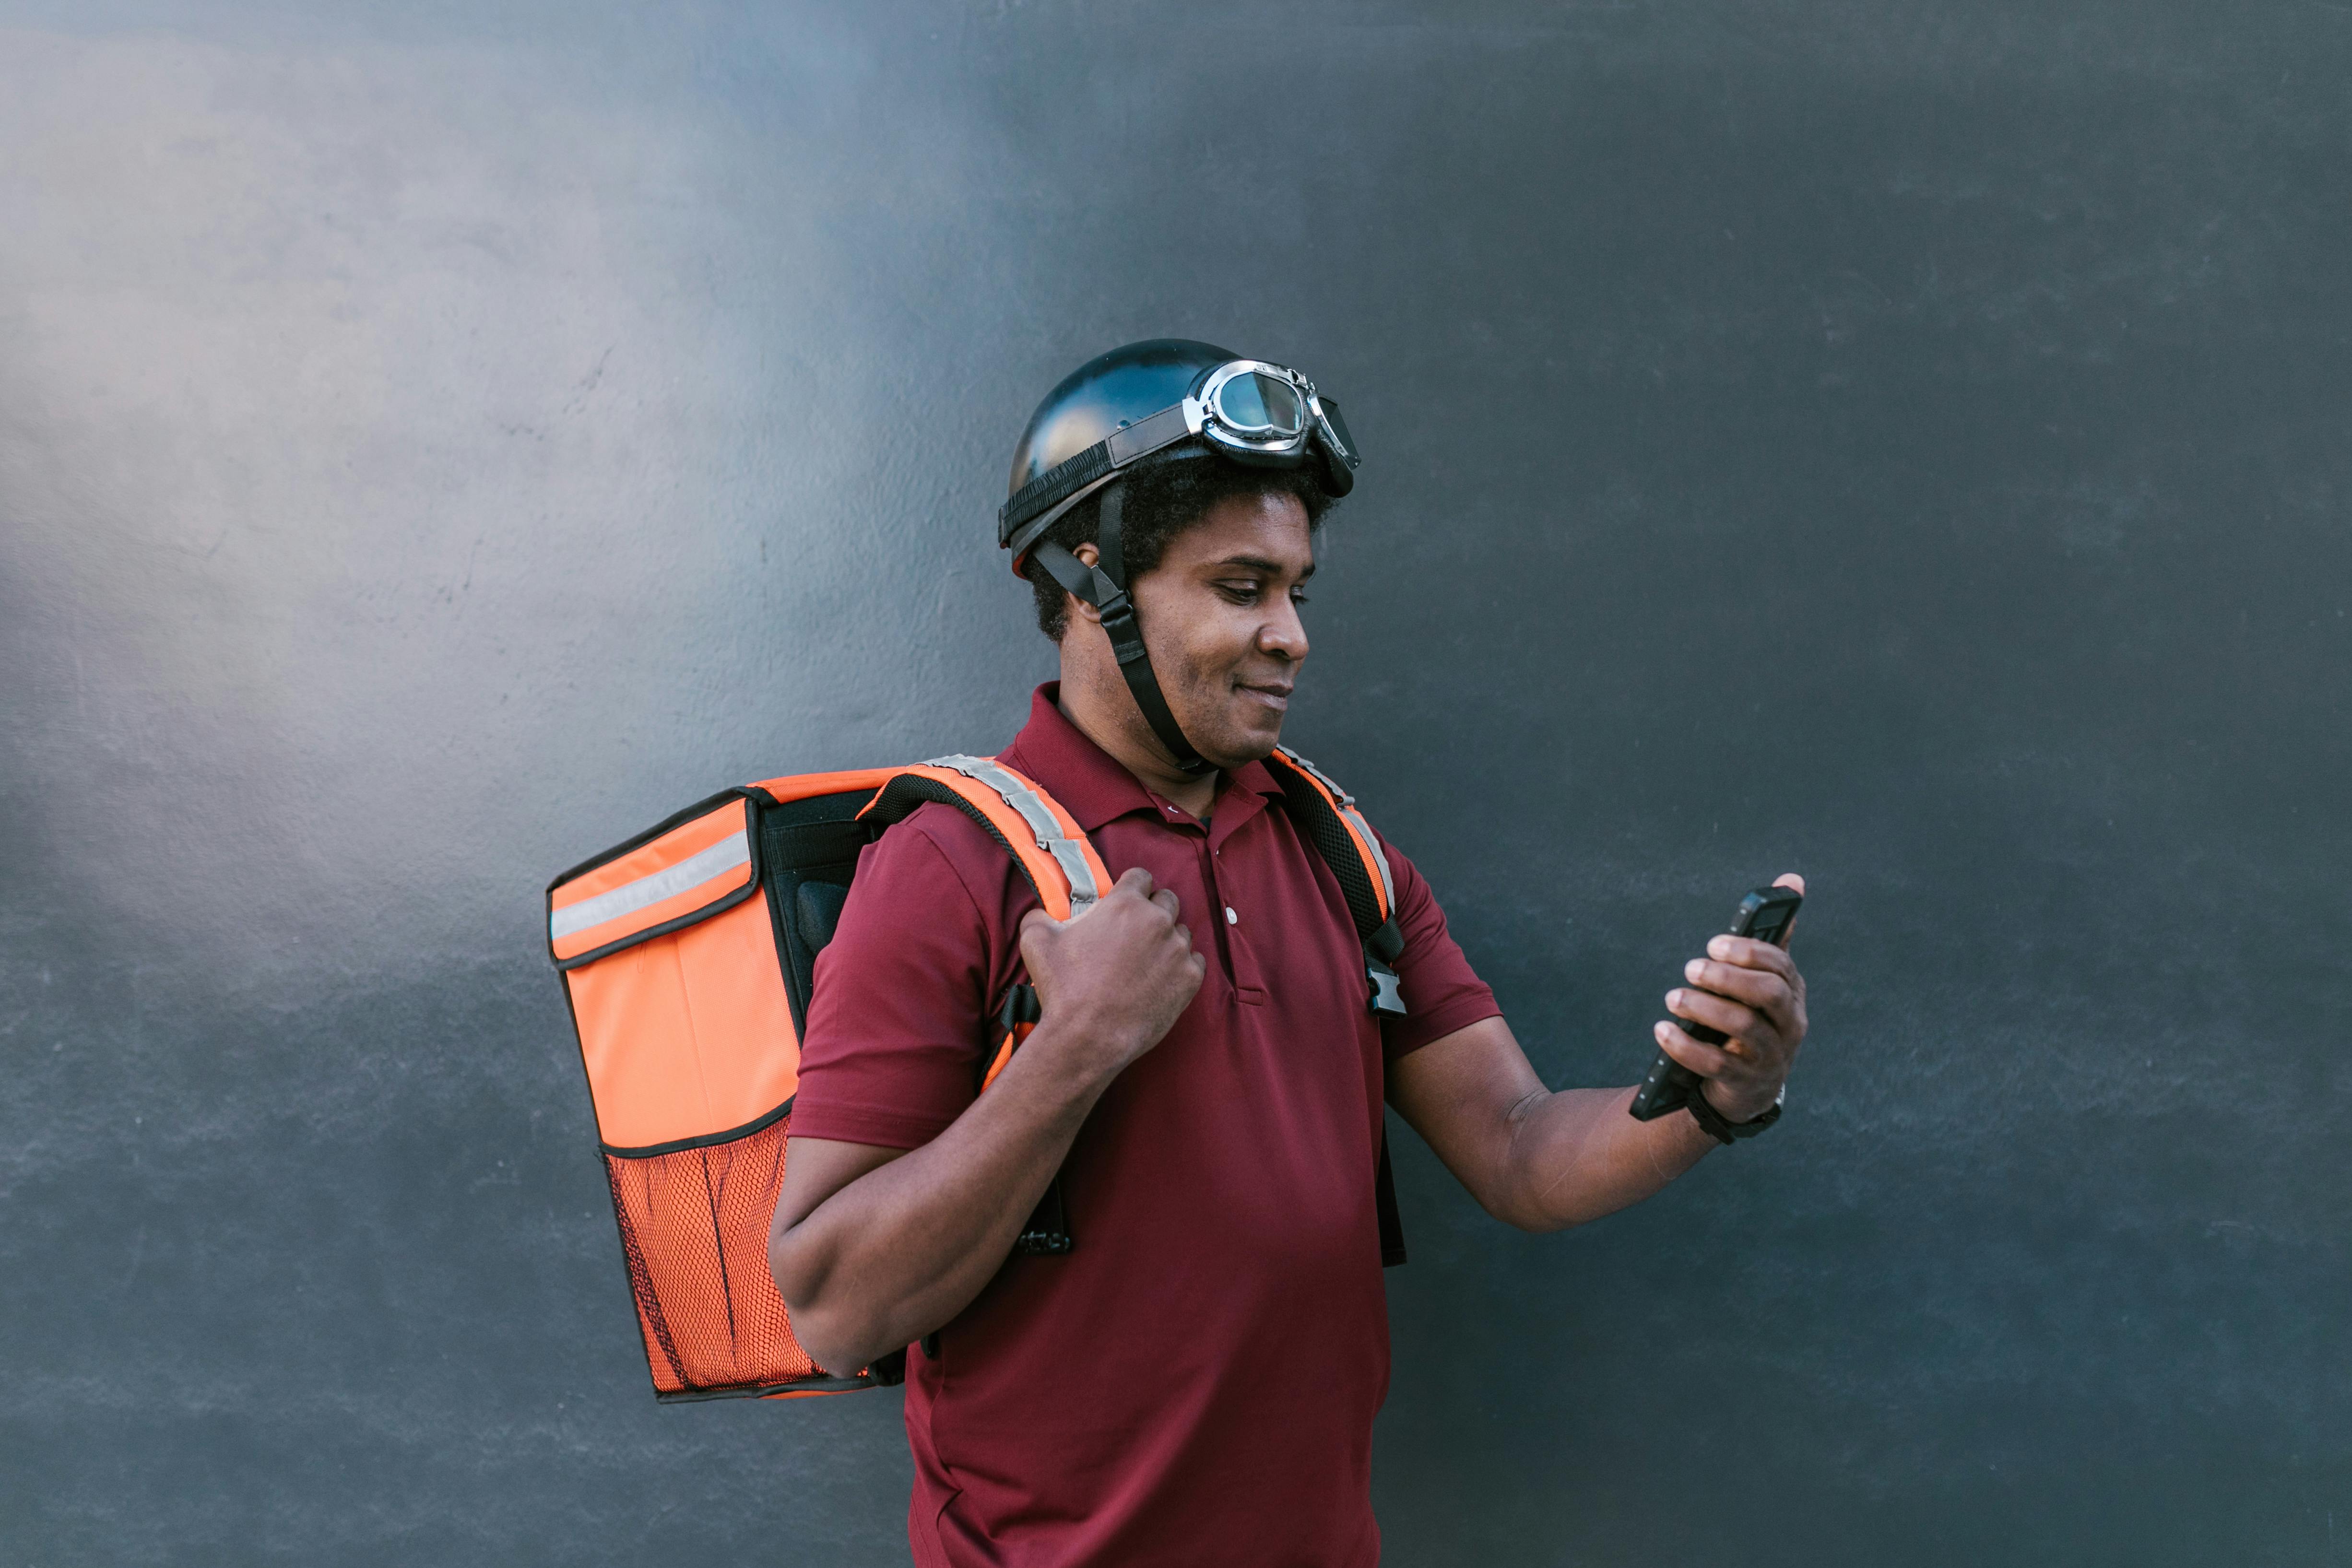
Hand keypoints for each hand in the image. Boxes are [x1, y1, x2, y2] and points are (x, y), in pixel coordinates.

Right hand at [1017, 867, 1205, 1085]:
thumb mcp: (1035, 940)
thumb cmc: (1062, 988)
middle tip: (1134, 933)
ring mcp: (1178, 950)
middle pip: (1166, 900)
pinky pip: (1195, 961)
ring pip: (1181, 932)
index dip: (1131, 888)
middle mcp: (1158, 921)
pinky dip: (1181, 967)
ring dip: (1167, 940)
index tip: (1124, 902)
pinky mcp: (1190, 979)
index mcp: (1125, 904)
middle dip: (1152, 910)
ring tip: (1145, 961)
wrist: (1086, 1037)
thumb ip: (1041, 914)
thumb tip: (1046, 912)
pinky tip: (1161, 978)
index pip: (1140, 876)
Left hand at [1656, 873, 1809, 1124]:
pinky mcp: (1745, 1082)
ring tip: (1672, 998)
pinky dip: (1685, 1047)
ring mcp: (1771, 1056)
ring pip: (1744, 1028)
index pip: (1779, 965)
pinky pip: (1717, 1065)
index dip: (1747, 952)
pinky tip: (1662, 1031)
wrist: (1748, 1086)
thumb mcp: (1762, 979)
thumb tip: (1791, 879)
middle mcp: (1789, 1024)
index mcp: (1791, 993)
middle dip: (1727, 977)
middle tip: (1689, 968)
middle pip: (1768, 993)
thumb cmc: (1752, 1018)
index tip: (1712, 944)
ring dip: (1703, 1009)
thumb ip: (1771, 936)